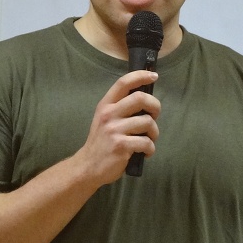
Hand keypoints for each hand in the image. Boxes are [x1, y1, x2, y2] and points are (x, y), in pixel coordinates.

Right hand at [74, 70, 160, 184]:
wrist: (87, 167)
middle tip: (155, 116)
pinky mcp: (121, 145)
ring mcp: (114, 130)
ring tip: (149, 139)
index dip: (140, 76)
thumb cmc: (101, 142)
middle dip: (155, 106)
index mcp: (106, 105)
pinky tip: (145, 152)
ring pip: (147, 122)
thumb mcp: (105, 120)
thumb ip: (120, 108)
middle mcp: (109, 114)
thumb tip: (145, 100)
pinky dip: (150, 148)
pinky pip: (146, 142)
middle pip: (140, 98)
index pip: (123, 83)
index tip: (153, 76)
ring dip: (154, 132)